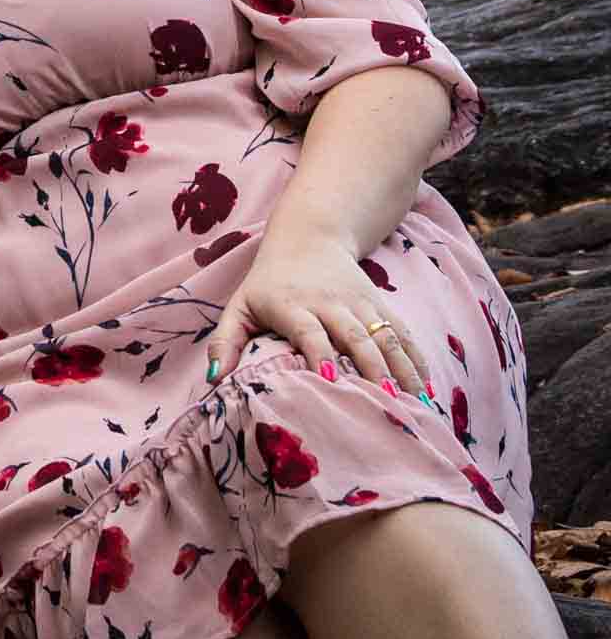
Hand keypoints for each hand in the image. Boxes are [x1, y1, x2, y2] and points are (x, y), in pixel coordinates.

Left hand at [207, 229, 430, 396]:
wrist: (308, 236)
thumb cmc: (267, 282)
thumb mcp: (240, 305)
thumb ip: (225, 340)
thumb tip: (212, 379)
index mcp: (292, 306)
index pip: (308, 331)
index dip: (319, 353)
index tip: (329, 380)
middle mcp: (329, 303)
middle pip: (354, 336)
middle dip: (371, 368)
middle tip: (386, 402)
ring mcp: (359, 302)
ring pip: (384, 335)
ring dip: (400, 367)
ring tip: (416, 402)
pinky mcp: (379, 303)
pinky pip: (402, 331)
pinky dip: (416, 357)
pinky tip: (427, 385)